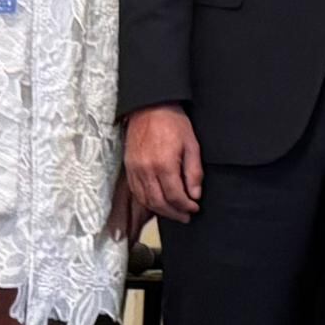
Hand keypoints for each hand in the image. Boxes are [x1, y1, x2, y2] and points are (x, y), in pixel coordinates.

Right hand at [123, 105, 203, 225]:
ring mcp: (135, 170)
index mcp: (164, 164)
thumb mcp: (192, 145)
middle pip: (159, 202)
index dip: (186, 206)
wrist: (150, 107)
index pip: (175, 196)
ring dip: (160, 211)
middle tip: (186, 217)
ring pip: (146, 200)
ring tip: (174, 213)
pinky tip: (157, 203)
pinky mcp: (129, 167)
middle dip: (174, 213)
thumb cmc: (173, 123)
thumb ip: (193, 172)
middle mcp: (146, 170)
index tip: (194, 208)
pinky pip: (136, 192)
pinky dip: (147, 202)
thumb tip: (195, 194)